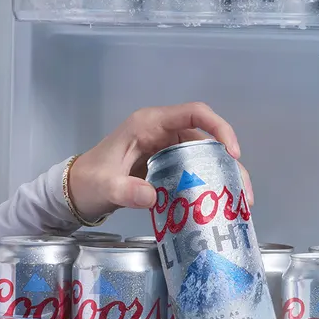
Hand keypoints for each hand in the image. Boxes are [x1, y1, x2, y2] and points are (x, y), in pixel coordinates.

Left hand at [67, 101, 251, 221]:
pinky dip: (208, 186)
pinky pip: (194, 170)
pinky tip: (220, 206)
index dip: (218, 128)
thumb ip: (125, 190)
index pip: (194, 113)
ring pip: (204, 156)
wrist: (75, 192)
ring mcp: (164, 148)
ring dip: (223, 177)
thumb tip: (152, 197)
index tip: (232, 154)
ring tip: (239, 203)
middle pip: (206, 139)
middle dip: (228, 163)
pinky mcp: (165, 165)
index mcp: (149, 124)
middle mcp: (161, 131)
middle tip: (243, 193)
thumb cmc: (88, 181)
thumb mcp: (105, 187)